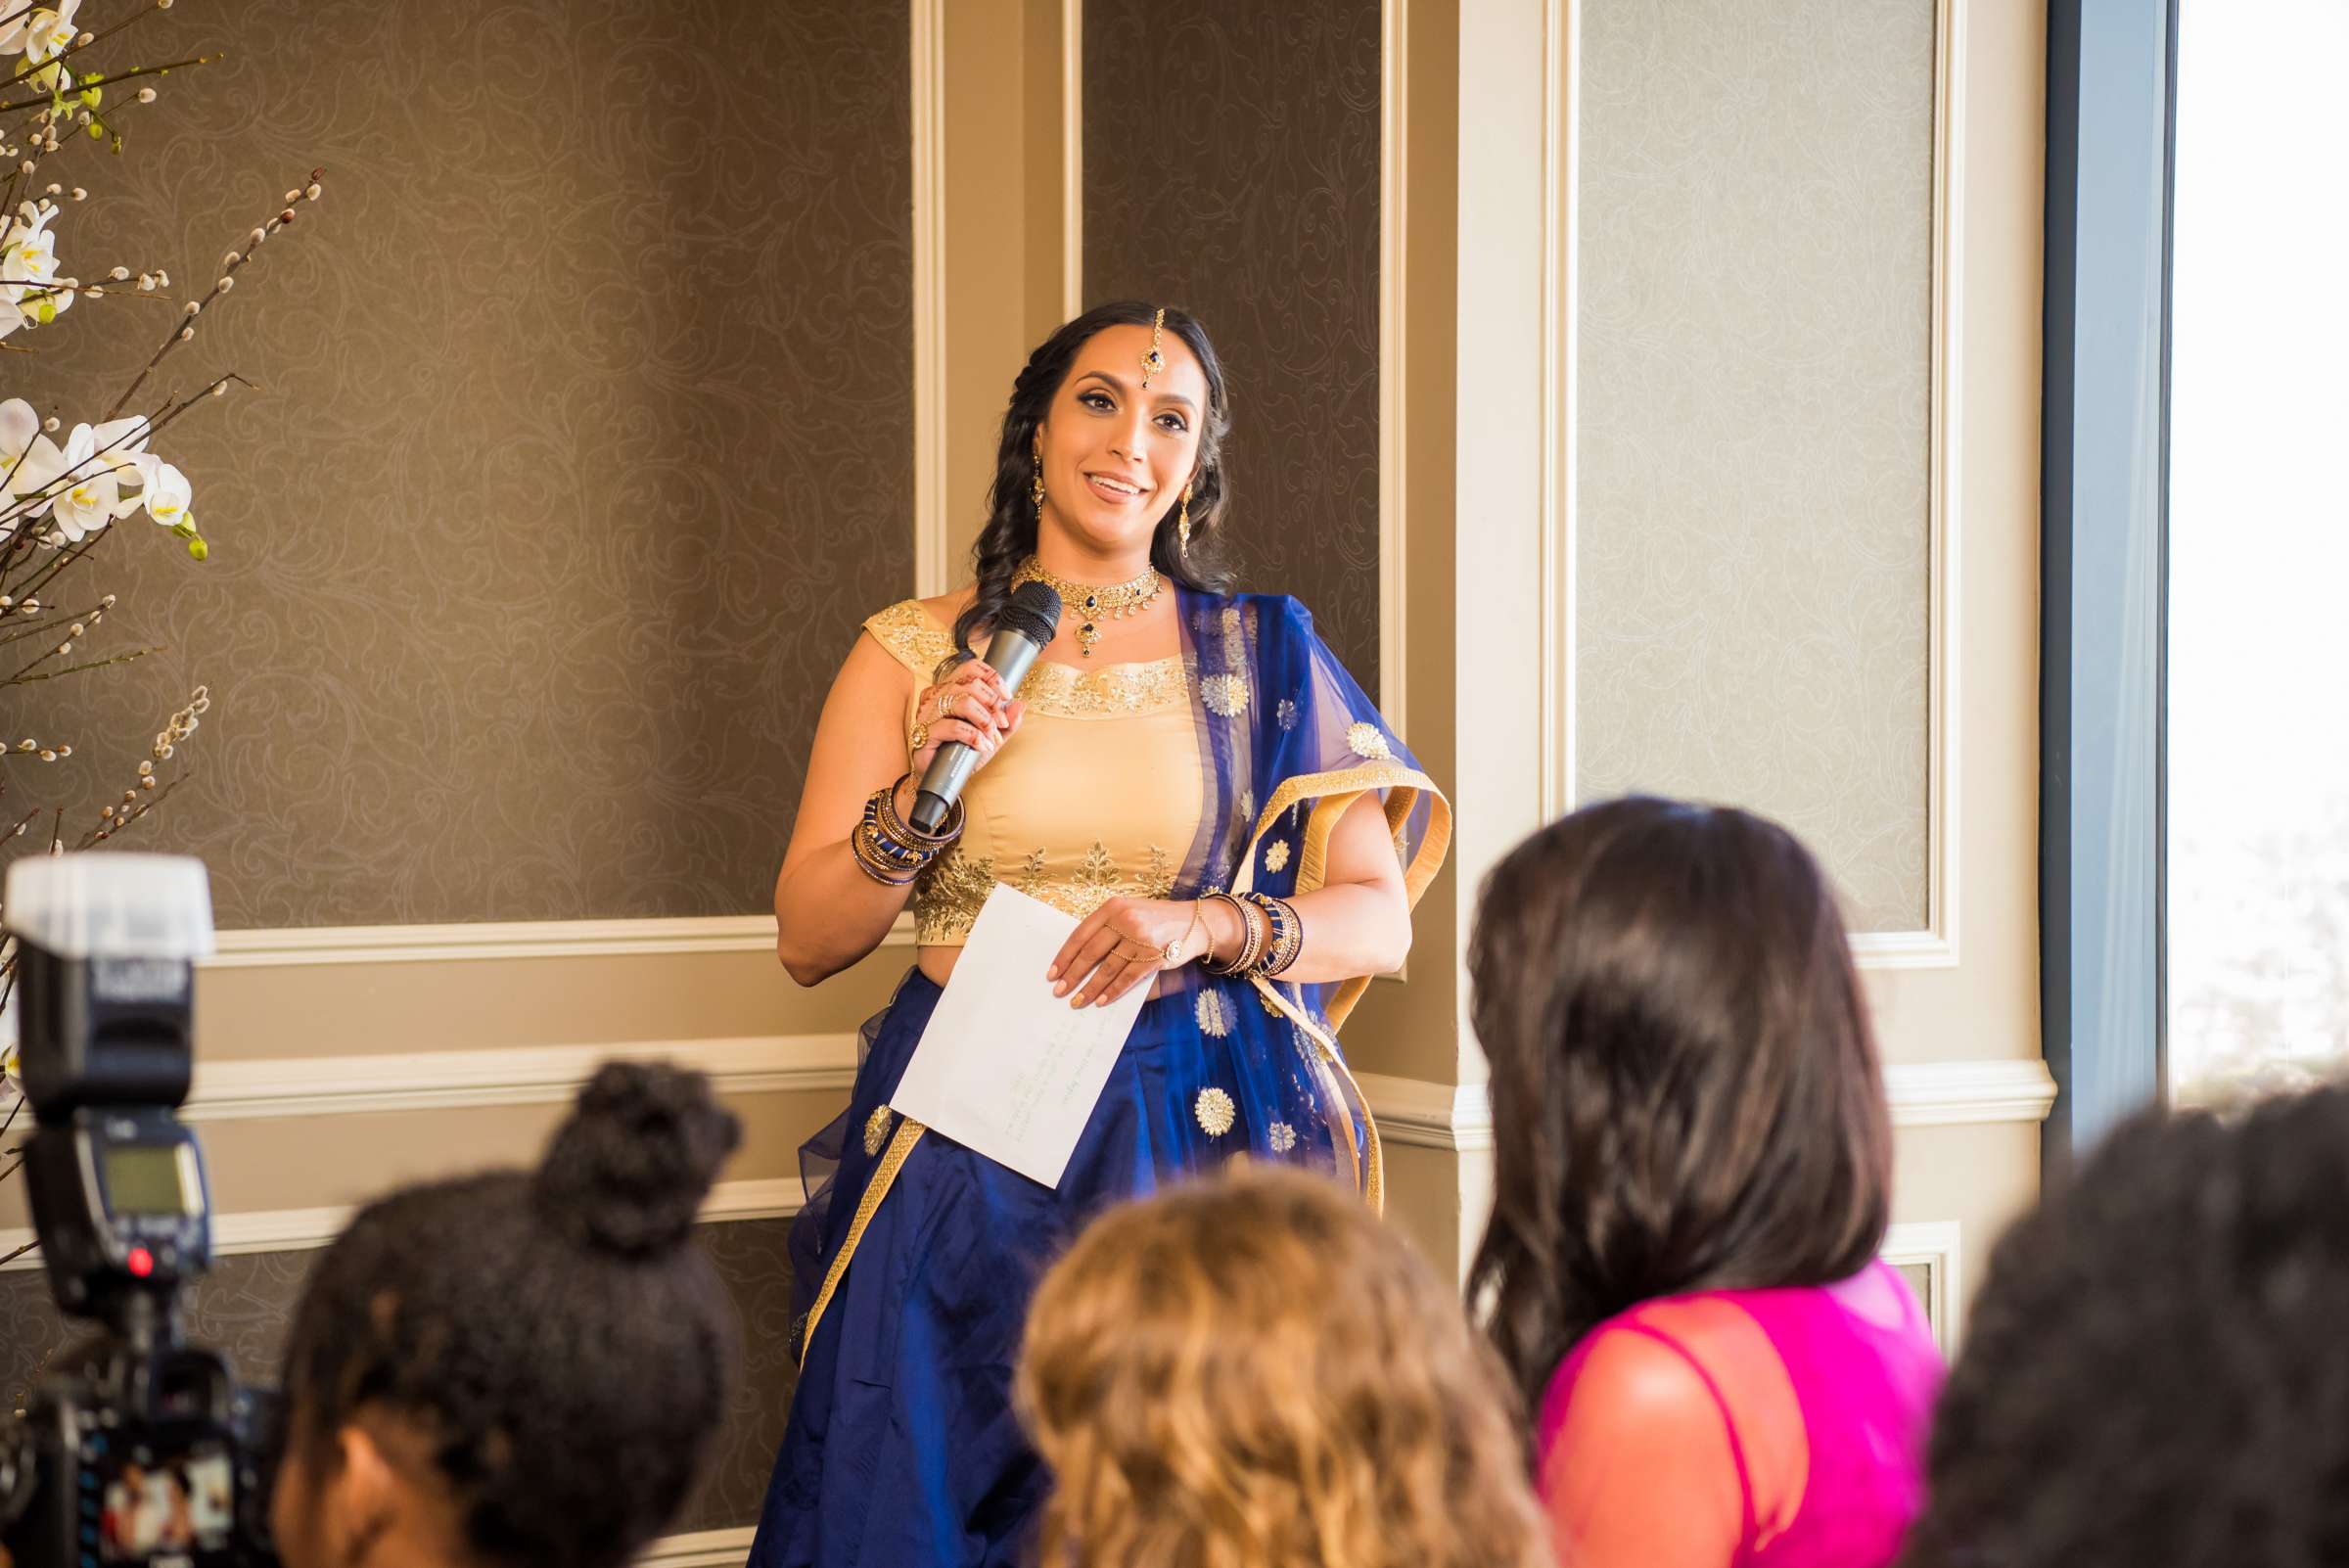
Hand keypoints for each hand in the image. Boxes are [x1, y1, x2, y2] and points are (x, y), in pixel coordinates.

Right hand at [909, 659, 1024, 776]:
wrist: (941, 778)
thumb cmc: (961, 753)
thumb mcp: (991, 736)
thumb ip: (1007, 722)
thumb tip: (1020, 705)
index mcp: (950, 690)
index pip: (971, 668)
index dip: (992, 678)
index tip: (1007, 697)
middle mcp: (937, 696)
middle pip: (971, 684)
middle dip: (993, 704)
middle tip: (1002, 724)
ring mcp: (929, 713)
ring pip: (964, 702)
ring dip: (985, 720)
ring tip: (992, 736)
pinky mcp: (925, 732)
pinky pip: (954, 726)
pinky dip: (974, 736)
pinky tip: (982, 746)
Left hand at [1049, 897, 1203, 1007]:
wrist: (1195, 922)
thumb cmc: (1155, 920)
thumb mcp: (1129, 912)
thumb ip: (1106, 928)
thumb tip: (1077, 960)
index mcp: (1113, 907)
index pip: (1080, 934)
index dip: (1064, 956)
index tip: (1052, 973)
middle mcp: (1126, 920)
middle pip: (1090, 952)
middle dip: (1072, 975)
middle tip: (1059, 991)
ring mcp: (1140, 939)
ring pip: (1107, 969)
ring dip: (1090, 989)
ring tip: (1077, 1002)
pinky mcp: (1154, 956)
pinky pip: (1127, 978)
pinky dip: (1112, 992)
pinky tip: (1101, 1001)